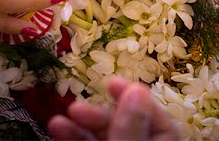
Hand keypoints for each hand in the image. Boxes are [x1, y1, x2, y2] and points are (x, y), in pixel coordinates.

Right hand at [48, 78, 178, 140]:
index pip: (161, 123)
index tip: (113, 82)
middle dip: (100, 116)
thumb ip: (131, 129)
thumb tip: (136, 89)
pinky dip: (75, 138)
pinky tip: (57, 128)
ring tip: (58, 121)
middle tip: (76, 107)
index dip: (138, 100)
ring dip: (81, 127)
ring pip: (105, 138)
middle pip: (127, 127)